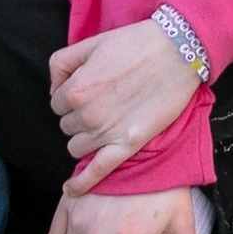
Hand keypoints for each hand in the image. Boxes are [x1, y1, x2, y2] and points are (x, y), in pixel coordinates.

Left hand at [50, 18, 205, 183]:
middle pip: (66, 126)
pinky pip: (97, 171)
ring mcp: (107, 132)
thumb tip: (54, 89)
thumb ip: (62, 63)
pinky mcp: (128, 144)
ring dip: (84, 139)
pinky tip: (71, 190)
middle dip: (77, 117)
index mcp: (75, 89)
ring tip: (102, 126)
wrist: (177, 51)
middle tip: (99, 103)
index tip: (86, 91)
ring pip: (77, 147)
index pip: (57, 103)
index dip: (70, 97)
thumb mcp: (91, 43)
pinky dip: (81, 184)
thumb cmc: (137, 44)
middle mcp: (87, 114)